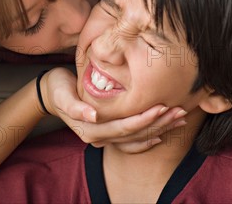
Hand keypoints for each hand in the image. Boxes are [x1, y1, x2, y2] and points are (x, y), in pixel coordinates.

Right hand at [41, 67, 186, 153]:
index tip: (162, 107)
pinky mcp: (108, 133)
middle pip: (134, 135)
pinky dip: (148, 138)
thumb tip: (92, 115)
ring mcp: (104, 138)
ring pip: (136, 140)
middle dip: (159, 124)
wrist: (51, 93)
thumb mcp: (62, 94)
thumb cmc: (58, 89)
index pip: (124, 128)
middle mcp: (99, 138)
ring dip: (159, 131)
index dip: (144, 119)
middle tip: (180, 111)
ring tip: (178, 119)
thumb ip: (75, 106)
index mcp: (90, 130)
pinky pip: (131, 142)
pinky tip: (162, 133)